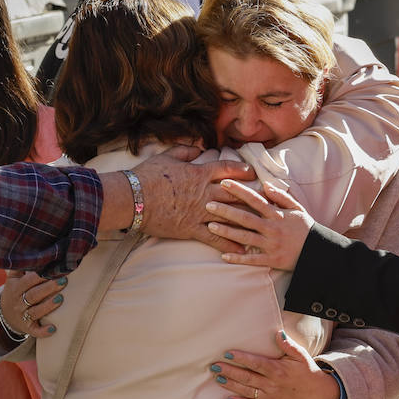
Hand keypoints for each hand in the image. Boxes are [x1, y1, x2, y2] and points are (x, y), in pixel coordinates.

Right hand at [0, 271, 66, 337]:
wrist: (6, 315)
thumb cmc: (15, 292)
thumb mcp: (13, 279)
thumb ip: (21, 266)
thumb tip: (31, 248)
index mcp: (16, 288)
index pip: (29, 280)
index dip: (41, 275)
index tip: (54, 268)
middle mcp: (19, 302)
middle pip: (34, 295)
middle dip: (49, 287)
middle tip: (64, 280)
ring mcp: (23, 316)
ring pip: (36, 311)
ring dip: (48, 306)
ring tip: (61, 299)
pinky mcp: (27, 328)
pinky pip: (35, 331)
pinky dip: (43, 331)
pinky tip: (53, 329)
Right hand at [132, 146, 255, 249]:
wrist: (133, 198)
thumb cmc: (148, 176)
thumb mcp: (167, 156)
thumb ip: (186, 151)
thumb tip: (199, 147)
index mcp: (199, 173)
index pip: (227, 169)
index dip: (242, 170)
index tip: (252, 172)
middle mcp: (204, 193)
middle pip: (235, 195)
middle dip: (252, 196)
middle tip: (266, 199)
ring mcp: (200, 213)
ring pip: (229, 216)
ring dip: (246, 221)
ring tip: (261, 225)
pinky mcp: (191, 229)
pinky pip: (214, 238)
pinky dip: (229, 244)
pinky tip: (242, 250)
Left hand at [205, 179, 313, 270]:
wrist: (318, 252)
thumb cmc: (305, 228)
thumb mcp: (297, 209)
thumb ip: (282, 196)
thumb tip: (265, 185)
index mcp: (277, 214)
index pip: (255, 199)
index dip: (239, 190)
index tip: (224, 183)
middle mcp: (272, 228)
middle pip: (245, 217)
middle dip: (226, 210)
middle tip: (208, 204)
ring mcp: (271, 244)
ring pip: (245, 237)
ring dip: (227, 232)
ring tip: (210, 226)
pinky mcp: (272, 260)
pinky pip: (252, 259)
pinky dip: (238, 258)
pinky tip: (223, 256)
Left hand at [210, 330, 339, 398]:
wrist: (317, 394)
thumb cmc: (307, 371)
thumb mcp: (300, 355)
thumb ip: (288, 345)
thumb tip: (278, 333)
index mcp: (278, 370)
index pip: (256, 363)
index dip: (241, 358)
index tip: (227, 353)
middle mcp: (272, 384)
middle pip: (247, 377)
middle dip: (229, 371)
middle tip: (214, 366)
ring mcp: (270, 397)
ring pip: (247, 391)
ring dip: (231, 385)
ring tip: (217, 379)